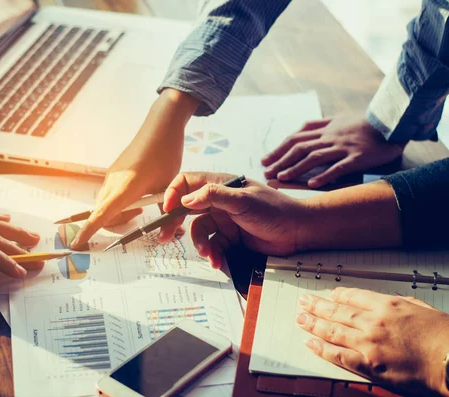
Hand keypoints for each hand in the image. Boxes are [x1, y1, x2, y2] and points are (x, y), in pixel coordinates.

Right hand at [70, 89, 199, 248]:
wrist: (161, 127)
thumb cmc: (165, 155)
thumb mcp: (168, 187)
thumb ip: (165, 212)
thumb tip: (166, 233)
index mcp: (125, 189)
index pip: (100, 216)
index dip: (87, 232)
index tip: (75, 245)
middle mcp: (113, 183)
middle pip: (102, 214)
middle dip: (114, 223)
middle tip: (139, 217)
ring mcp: (112, 176)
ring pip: (105, 204)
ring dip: (118, 212)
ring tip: (141, 205)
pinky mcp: (114, 171)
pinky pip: (109, 193)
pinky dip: (118, 201)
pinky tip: (138, 195)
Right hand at [159, 172, 311, 267]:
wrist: (299, 232)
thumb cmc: (274, 210)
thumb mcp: (242, 200)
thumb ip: (213, 196)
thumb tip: (185, 200)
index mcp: (220, 185)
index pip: (187, 182)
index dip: (173, 193)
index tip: (167, 209)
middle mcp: (218, 201)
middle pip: (186, 209)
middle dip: (175, 222)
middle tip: (165, 237)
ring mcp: (223, 220)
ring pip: (199, 231)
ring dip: (199, 244)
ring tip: (208, 254)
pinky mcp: (230, 238)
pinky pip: (212, 245)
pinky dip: (212, 254)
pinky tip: (217, 261)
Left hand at [262, 115, 404, 187]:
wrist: (392, 124)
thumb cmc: (363, 124)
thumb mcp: (338, 119)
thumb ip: (318, 125)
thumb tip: (298, 130)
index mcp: (325, 129)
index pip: (295, 139)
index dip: (278, 149)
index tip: (264, 160)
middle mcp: (331, 137)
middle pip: (300, 148)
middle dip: (280, 160)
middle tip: (265, 172)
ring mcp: (344, 147)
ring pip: (314, 157)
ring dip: (295, 168)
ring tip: (280, 177)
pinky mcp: (358, 157)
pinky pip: (339, 167)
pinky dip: (325, 175)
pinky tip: (312, 183)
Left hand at [297, 288, 448, 395]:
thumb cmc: (443, 336)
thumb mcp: (421, 308)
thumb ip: (398, 304)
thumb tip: (384, 302)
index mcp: (387, 304)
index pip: (353, 296)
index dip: (337, 295)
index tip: (329, 294)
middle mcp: (373, 321)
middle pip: (337, 310)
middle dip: (317, 305)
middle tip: (304, 301)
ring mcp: (368, 343)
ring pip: (332, 330)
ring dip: (312, 323)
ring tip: (300, 318)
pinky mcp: (368, 364)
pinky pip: (337, 355)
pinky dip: (320, 348)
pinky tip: (309, 342)